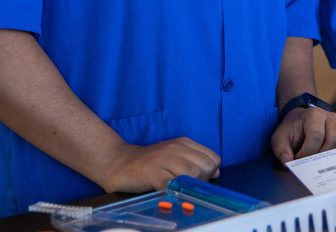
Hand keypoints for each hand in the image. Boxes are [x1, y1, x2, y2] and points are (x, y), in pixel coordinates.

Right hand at [99, 137, 220, 193]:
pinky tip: (167, 190)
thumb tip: (217, 171)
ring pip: (191, 175)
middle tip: (187, 184)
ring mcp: (163, 159)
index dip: (210, 172)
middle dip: (201, 180)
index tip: (198, 178)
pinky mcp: (152, 172)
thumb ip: (196, 162)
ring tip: (176, 187)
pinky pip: (172, 184)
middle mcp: (175, 148)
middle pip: (205, 167)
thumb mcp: (175, 157)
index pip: (213, 158)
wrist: (119, 163)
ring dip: (187, 186)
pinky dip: (173, 191)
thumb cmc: (150, 163)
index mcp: (184, 143)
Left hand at [272, 106, 335, 163]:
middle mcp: (332, 117)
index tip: (299, 159)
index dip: (307, 152)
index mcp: (314, 114)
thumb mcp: (280, 137)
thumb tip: (288, 161)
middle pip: (335, 139)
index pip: (316, 136)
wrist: (301, 120)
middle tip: (313, 162)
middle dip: (323, 156)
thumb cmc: (293, 130)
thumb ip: (280, 149)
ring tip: (327, 162)